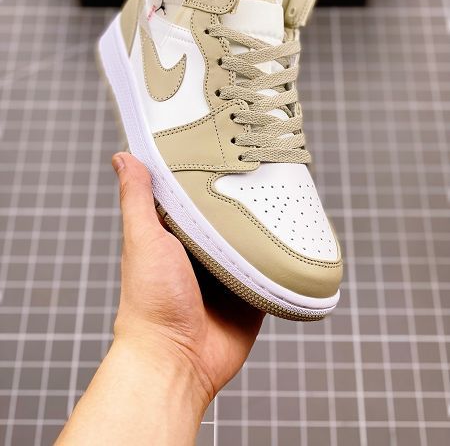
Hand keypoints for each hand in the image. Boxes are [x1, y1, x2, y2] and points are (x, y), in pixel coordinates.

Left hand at [112, 152, 264, 405]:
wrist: (176, 361)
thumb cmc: (150, 302)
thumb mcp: (144, 240)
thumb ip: (137, 199)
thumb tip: (122, 156)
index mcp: (175, 235)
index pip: (192, 194)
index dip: (205, 172)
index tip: (223, 144)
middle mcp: (202, 251)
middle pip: (226, 215)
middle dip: (243, 196)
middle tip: (267, 163)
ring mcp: (228, 272)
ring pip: (251, 239)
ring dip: (265, 224)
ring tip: (289, 191)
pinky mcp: (251, 292)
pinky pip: (271, 269)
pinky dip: (282, 255)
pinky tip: (297, 233)